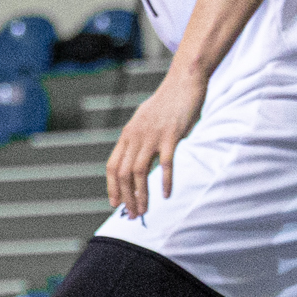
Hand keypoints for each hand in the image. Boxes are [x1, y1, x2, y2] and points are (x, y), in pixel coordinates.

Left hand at [108, 71, 205, 216]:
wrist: (184, 81)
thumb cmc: (167, 104)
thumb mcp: (144, 121)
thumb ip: (138, 139)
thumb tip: (136, 157)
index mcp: (127, 135)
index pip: (112, 167)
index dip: (112, 187)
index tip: (115, 204)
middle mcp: (135, 137)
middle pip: (123, 174)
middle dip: (126, 197)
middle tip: (132, 215)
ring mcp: (152, 136)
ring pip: (139, 172)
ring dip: (141, 194)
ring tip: (145, 210)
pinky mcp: (171, 135)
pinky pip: (165, 163)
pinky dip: (165, 181)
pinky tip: (166, 195)